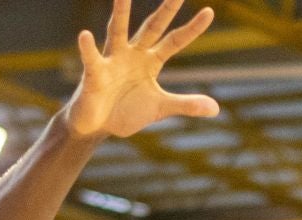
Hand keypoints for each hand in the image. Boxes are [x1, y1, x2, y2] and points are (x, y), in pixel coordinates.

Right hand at [61, 0, 217, 140]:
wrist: (97, 127)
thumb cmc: (125, 111)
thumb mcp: (160, 108)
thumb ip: (185, 104)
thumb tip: (216, 109)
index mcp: (150, 61)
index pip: (175, 41)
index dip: (191, 29)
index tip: (209, 12)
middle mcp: (133, 54)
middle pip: (152, 27)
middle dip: (165, 11)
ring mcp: (112, 61)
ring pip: (117, 32)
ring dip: (120, 14)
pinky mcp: (94, 74)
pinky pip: (92, 59)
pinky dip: (88, 49)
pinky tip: (85, 36)